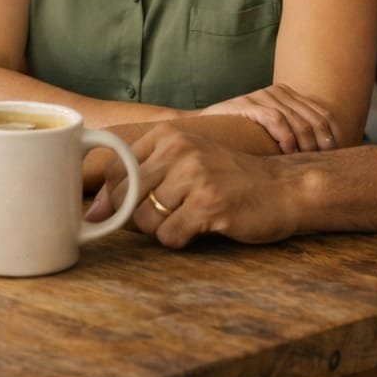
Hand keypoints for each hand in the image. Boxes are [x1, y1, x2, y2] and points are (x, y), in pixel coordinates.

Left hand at [88, 124, 299, 247]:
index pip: (114, 172)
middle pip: (125, 198)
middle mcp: (178, 150)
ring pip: (145, 219)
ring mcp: (195, 176)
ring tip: (187, 220)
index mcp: (167, 135)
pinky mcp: (210, 204)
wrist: (284, 188)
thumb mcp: (185, 162)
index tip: (130, 211)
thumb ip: (140, 179)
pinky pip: (170, 235)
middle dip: (137, 218)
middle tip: (167, 217)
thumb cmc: (229, 178)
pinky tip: (200, 229)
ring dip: (161, 230)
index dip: (116, 200)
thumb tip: (92, 213)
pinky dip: (180, 240)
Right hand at [197, 84, 339, 153]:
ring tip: (305, 162)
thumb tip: (331, 160)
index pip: (324, 115)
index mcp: (290, 96)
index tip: (335, 160)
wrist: (203, 129)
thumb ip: (298, 138)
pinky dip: (285, 137)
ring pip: (298, 120)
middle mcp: (278, 92)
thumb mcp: (275, 136)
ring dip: (306, 144)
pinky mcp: (246, 103)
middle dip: (322, 145)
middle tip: (321, 165)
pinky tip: (286, 152)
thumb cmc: (242, 138)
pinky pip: (275, 118)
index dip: (333, 138)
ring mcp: (262, 96)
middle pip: (315, 119)